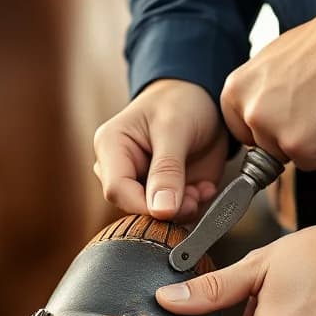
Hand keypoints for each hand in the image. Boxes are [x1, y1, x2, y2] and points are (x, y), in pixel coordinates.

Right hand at [93, 79, 227, 220]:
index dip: (145, 206)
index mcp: (111, 147)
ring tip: (202, 187)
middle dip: (170, 208)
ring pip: (158, 216)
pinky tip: (204, 187)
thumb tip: (161, 211)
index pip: (117, 190)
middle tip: (196, 194)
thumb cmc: (180, 101)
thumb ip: (167, 170)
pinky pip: (176, 214)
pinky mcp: (164, 194)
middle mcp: (121, 171)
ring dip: (185, 208)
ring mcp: (142, 185)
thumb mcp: (174, 128)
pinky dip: (195, 205)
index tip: (175, 207)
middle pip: (136, 208)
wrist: (202, 99)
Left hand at [221, 3, 315, 169]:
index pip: (243, 131)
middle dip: (288, 134)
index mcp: (234, 91)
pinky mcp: (298, 145)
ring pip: (288, 157)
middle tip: (311, 104)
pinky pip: (312, 162)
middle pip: (265, 147)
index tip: (287, 112)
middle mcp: (248, 112)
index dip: (269, 126)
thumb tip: (260, 117)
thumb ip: (257, 94)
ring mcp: (271, 131)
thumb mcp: (268, 66)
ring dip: (308, 142)